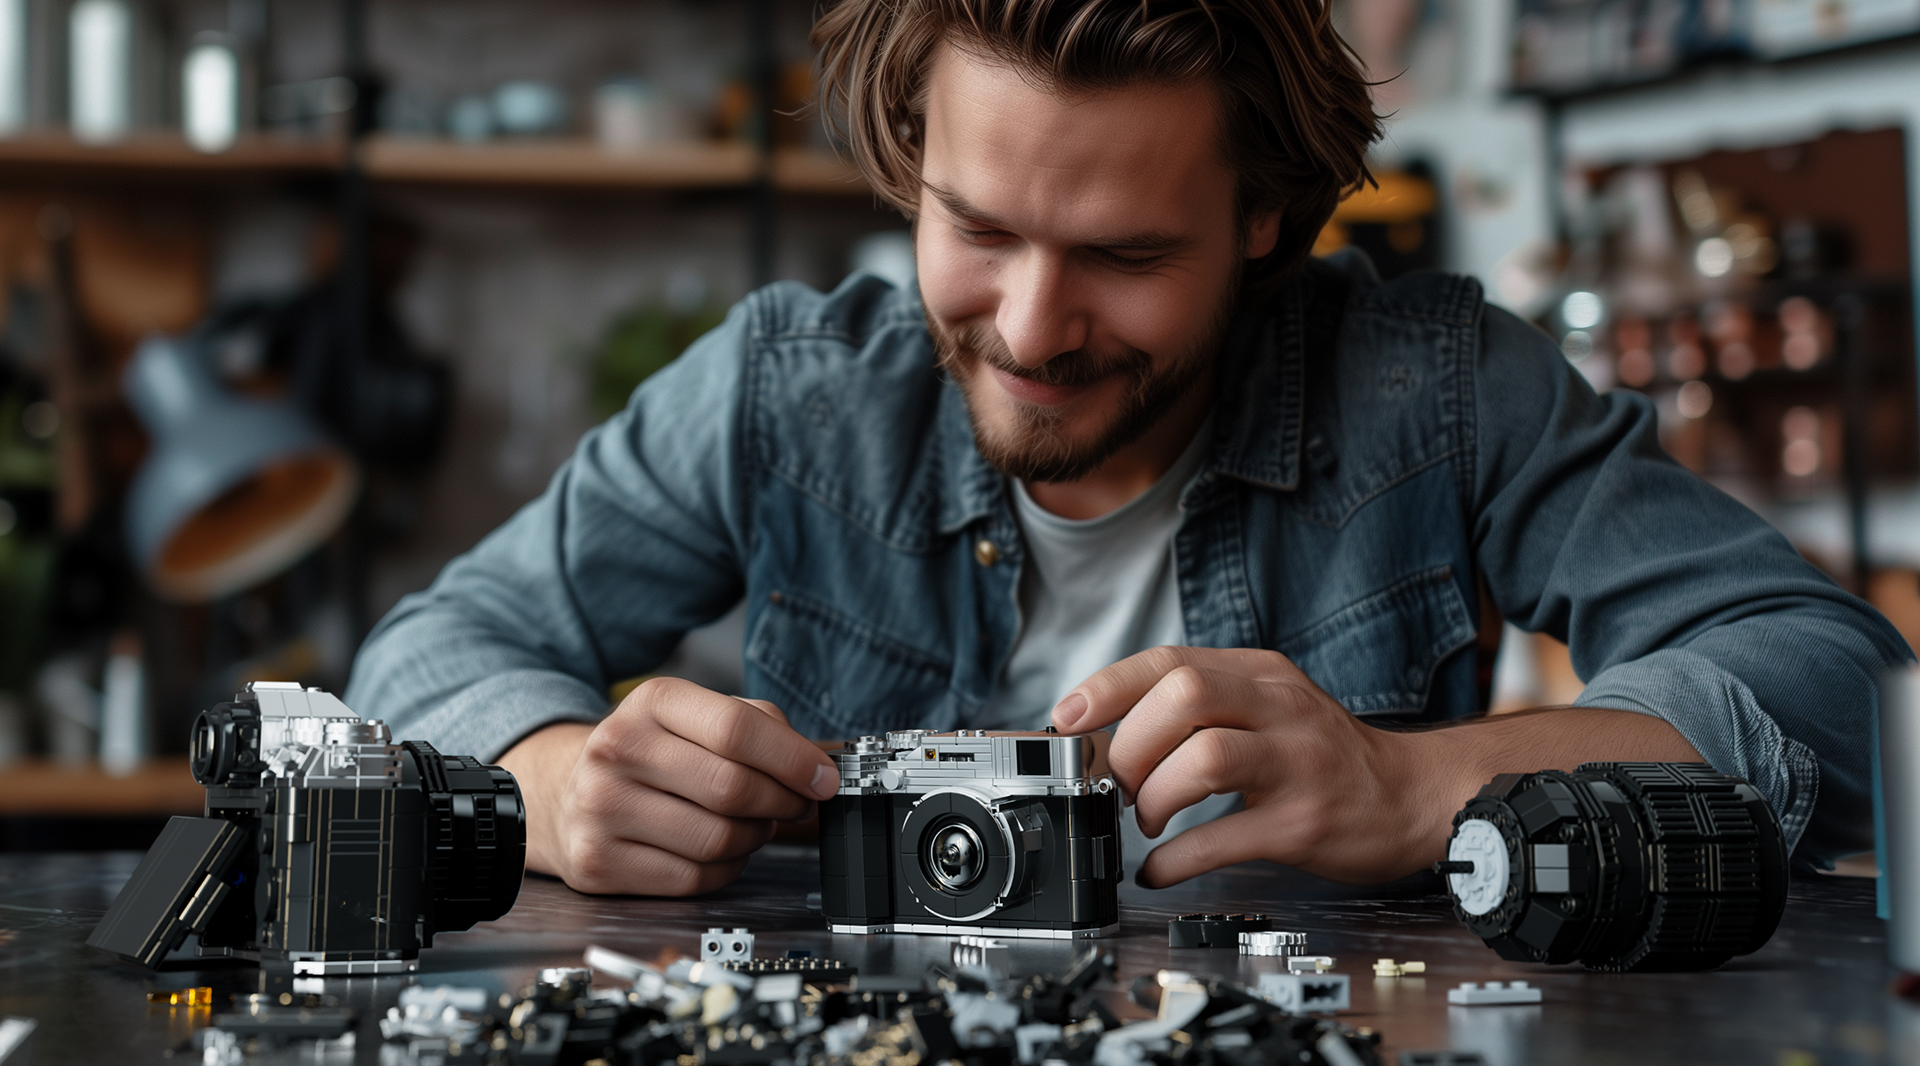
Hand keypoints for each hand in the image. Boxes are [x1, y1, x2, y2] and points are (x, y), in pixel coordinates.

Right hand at [498, 677, 839, 895]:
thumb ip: (758, 727)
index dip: (794, 760)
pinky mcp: (598, 862)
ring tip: (753, 825)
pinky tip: (721, 850)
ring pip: (718, 840)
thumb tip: (814, 770)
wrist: (565, 790)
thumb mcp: (695, 716)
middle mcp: (617, 750)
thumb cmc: (651, 753)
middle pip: (733, 789)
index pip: (738, 730)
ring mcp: (601, 809)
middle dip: (782, 803)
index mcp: (652, 702)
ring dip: (754, 838)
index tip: (824, 780)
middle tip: (796, 805)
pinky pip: (694, 879)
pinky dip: (725, 869)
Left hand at [1051, 646, 1704, 887]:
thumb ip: (1200, 707)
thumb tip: (1106, 732)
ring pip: (1204, 757)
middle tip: (1120, 783)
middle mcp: (1278, 707)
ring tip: (1147, 819)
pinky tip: (1161, 867)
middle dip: (1130, 745)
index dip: (1107, 688)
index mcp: (1258, 674)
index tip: (1067, 719)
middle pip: (1182, 697)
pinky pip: (1224, 837)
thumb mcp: (1266, 706)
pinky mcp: (1304, 822)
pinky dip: (1176, 858)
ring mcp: (1295, 763)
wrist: (1413, 796)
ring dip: (1154, 795)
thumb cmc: (1322, 756)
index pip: (1169, 660)